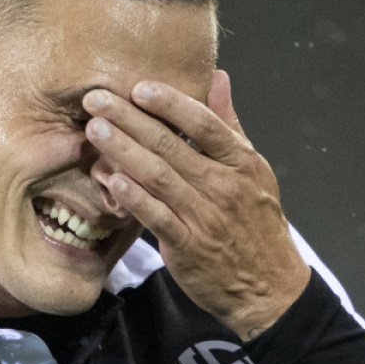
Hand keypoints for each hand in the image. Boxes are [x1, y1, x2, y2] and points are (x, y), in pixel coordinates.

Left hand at [83, 70, 309, 340]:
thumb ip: (229, 124)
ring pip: (159, 177)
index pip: (205, 124)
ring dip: (123, 151)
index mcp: (242, 164)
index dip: (171, 102)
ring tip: (95, 130)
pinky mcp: (189, 246)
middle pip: (172, 145)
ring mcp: (206, 217)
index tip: (139, 87)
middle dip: (130, 119)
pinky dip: (134, 198)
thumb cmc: (257, 224)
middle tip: (96, 99)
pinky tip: (110, 180)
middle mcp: (224, 186)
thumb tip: (217, 77)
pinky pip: (156, 217)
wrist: (269, 286)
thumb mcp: (254, 170)